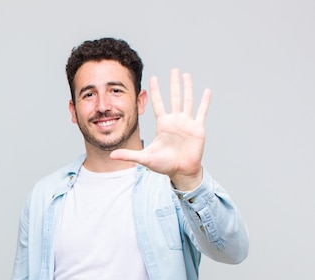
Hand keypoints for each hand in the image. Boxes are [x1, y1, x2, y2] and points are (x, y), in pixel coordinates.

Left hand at [110, 68, 210, 189]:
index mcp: (163, 124)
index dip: (155, 91)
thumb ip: (129, 155)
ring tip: (187, 75)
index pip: (158, 103)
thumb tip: (111, 155)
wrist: (181, 171)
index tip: (153, 78)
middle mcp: (175, 120)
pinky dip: (205, 102)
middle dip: (173, 84)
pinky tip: (207, 91)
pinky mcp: (198, 128)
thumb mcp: (145, 158)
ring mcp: (187, 123)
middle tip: (173, 70)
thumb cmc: (164, 164)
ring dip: (188, 88)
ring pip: (188, 101)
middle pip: (174, 97)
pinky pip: (202, 112)